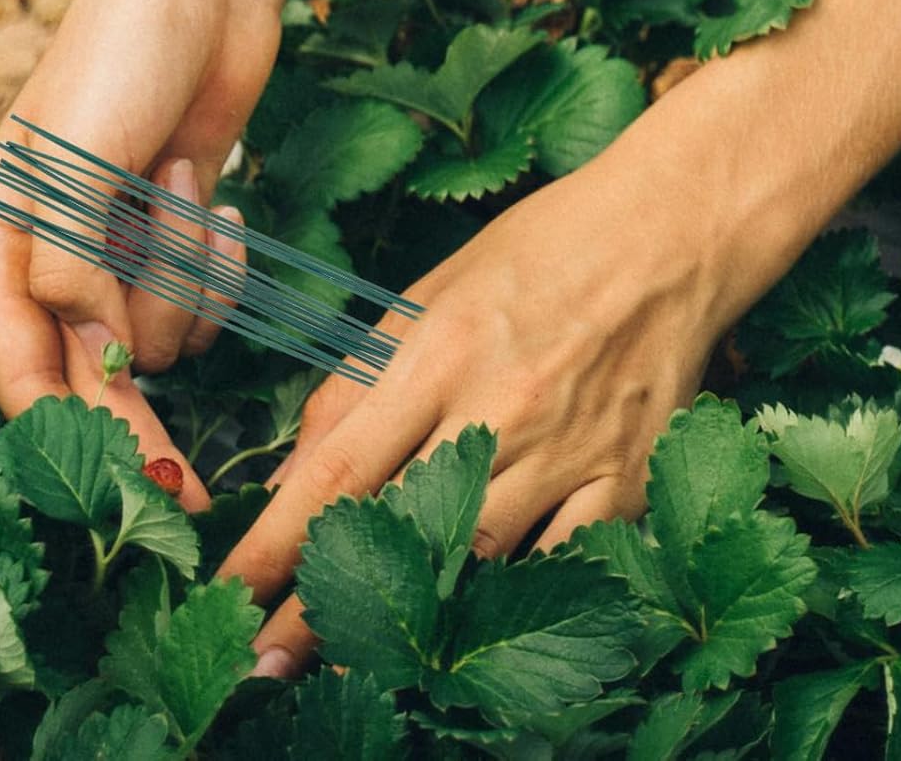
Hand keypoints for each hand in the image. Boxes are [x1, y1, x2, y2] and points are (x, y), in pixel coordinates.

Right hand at [0, 0, 280, 511]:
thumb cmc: (128, 52)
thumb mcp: (75, 163)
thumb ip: (69, 275)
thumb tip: (97, 361)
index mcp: (0, 240)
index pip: (23, 377)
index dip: (76, 439)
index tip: (140, 489)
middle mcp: (54, 250)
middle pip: (97, 369)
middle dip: (142, 383)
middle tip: (188, 472)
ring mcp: (121, 240)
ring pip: (164, 330)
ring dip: (185, 274)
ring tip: (180, 184)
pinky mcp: (181, 227)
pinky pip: (209, 291)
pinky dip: (219, 253)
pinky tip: (215, 191)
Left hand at [219, 120, 747, 678]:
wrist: (672, 231)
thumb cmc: (543, 247)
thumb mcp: (434, 289)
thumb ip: (363, 376)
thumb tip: (296, 467)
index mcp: (440, 348)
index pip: (337, 467)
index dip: (274, 543)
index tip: (229, 596)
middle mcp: (500, 405)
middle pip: (397, 528)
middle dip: (322, 607)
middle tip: (263, 666)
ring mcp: (569, 447)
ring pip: (475, 559)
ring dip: (409, 620)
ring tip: (355, 669)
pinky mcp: (628, 477)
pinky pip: (564, 563)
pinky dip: (516, 598)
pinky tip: (476, 634)